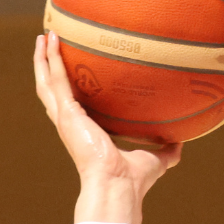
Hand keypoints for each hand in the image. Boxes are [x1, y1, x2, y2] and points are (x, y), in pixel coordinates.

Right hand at [35, 32, 181, 223]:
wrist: (119, 186)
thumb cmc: (133, 180)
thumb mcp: (154, 160)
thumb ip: (165, 149)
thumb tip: (180, 142)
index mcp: (86, 132)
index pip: (72, 105)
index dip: (68, 87)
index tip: (68, 69)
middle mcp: (72, 124)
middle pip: (52, 90)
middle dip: (48, 67)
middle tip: (47, 44)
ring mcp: (66, 119)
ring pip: (47, 82)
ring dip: (43, 59)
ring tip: (43, 37)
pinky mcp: (67, 114)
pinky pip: (55, 80)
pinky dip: (51, 60)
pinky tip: (50, 42)